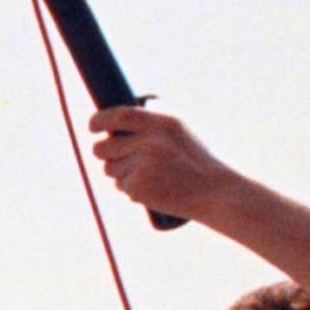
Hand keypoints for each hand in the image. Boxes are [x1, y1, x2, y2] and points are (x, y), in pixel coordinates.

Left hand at [88, 107, 249, 225]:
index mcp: (164, 124)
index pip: (119, 115)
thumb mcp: (180, 133)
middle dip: (106, 153)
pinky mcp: (138, 187)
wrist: (216, 194)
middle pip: (102, 147)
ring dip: (121, 172)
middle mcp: (151, 142)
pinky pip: (120, 186)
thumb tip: (111, 121)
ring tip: (151, 174)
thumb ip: (149, 125)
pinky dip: (131, 188)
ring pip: (109, 168)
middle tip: (122, 157)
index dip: (98, 121)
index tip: (93, 127)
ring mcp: (143, 166)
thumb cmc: (196, 162)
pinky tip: (155, 188)